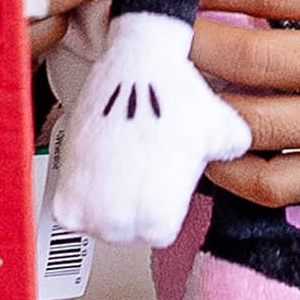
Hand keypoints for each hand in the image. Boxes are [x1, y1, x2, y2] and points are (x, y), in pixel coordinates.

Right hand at [49, 17, 251, 245]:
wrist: (137, 66)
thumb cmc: (176, 99)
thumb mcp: (226, 131)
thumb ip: (234, 156)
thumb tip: (236, 158)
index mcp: (159, 216)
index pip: (160, 233)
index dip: (163, 206)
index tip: (162, 186)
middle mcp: (120, 219)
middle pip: (127, 231)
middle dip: (134, 206)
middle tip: (141, 173)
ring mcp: (88, 205)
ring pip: (97, 222)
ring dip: (105, 202)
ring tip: (120, 167)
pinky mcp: (63, 187)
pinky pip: (70, 210)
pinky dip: (79, 194)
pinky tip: (97, 169)